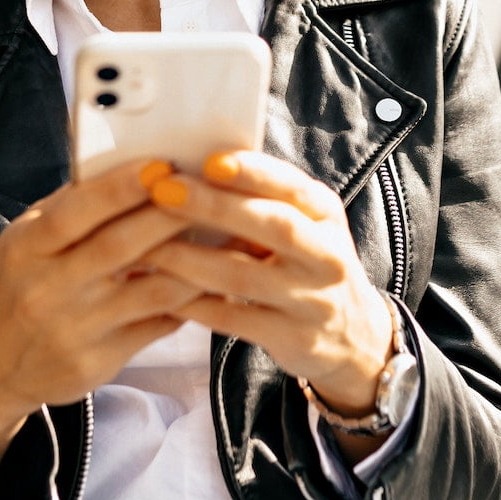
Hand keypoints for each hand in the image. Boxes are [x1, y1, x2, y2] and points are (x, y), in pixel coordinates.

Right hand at [0, 158, 203, 492]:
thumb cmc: (19, 285)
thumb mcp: (26, 240)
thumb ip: (71, 207)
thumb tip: (129, 162)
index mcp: (27, 248)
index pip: (76, 212)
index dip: (121, 188)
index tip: (163, 165)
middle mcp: (48, 288)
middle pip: (121, 246)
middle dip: (172, 215)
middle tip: (214, 191)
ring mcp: (75, 329)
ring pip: (152, 289)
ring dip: (197, 261)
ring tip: (228, 235)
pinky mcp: (99, 361)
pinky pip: (158, 325)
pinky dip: (189, 300)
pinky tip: (212, 280)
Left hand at [142, 151, 396, 437]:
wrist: (353, 335)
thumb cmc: (308, 262)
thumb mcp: (305, 224)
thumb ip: (263, 199)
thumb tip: (194, 165)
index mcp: (325, 214)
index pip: (291, 187)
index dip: (252, 173)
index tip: (209, 160)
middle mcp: (325, 255)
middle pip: (271, 226)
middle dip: (214, 206)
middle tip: (163, 191)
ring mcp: (311, 300)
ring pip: (243, 276)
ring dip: (189, 259)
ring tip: (146, 246)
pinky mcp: (291, 339)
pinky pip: (232, 319)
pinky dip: (192, 304)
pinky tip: (159, 290)